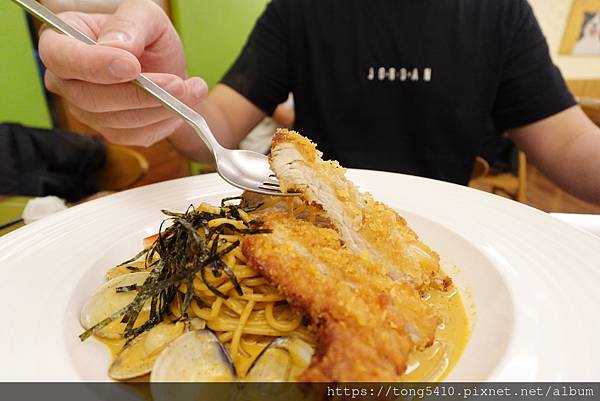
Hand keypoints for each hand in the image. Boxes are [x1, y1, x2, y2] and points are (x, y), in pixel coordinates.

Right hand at [39, 0, 206, 146]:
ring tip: (190, 90)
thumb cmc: (148, 38)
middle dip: (137, 93)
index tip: (132, 66)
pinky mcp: (111, 131)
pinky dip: (164, 121)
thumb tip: (119, 47)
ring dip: (159, 108)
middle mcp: (66, 80)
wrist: (167, 67)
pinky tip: (182, 104)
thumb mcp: (145, 16)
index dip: (93, 65)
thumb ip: (130, 25)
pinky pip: (135, 135)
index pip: (60, 57)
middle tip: (176, 84)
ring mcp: (86, 110)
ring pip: (116, 120)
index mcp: (62, 42)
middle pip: (88, 97)